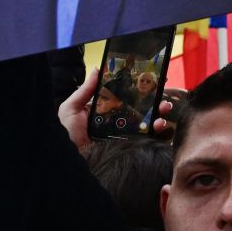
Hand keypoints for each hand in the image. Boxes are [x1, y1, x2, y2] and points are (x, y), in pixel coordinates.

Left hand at [61, 68, 176, 150]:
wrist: (71, 162)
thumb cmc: (67, 134)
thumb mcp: (71, 109)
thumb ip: (84, 90)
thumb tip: (98, 68)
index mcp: (105, 109)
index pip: (124, 94)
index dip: (138, 85)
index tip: (150, 75)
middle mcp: (118, 120)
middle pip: (140, 105)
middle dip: (154, 96)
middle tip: (162, 87)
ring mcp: (126, 134)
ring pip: (148, 120)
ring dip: (160, 111)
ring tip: (164, 106)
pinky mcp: (131, 146)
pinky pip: (148, 137)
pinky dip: (158, 130)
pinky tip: (159, 124)